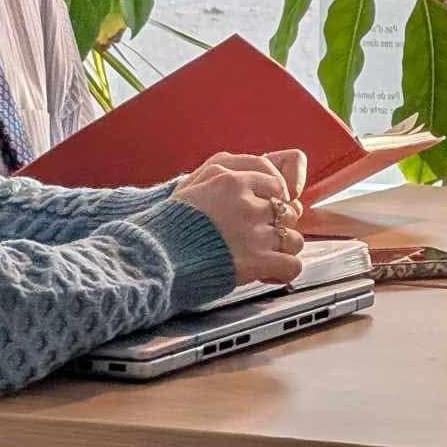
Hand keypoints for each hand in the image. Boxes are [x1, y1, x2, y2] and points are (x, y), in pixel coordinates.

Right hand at [173, 151, 306, 286]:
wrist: (153, 257)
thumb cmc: (166, 225)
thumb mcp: (189, 185)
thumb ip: (219, 174)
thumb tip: (247, 179)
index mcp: (230, 180)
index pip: (275, 182)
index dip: (274, 200)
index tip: (267, 212)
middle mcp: (246, 203)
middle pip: (287, 211)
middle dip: (278, 226)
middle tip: (260, 238)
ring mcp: (253, 232)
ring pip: (294, 238)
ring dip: (282, 250)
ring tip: (265, 257)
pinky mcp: (256, 261)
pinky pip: (292, 265)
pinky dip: (284, 272)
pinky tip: (269, 273)